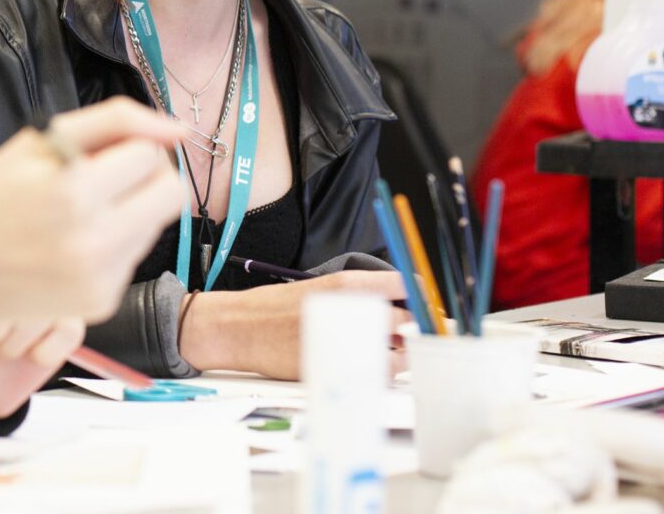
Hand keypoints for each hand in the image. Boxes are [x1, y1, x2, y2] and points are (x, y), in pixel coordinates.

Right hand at [0, 97, 185, 323]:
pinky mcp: (100, 303)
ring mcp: (99, 278)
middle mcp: (93, 240)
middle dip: (146, 178)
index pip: (149, 155)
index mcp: (74, 190)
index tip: (96, 156)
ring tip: (82, 212)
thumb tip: (178, 129)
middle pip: (170, 194)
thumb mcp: (38, 139)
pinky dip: (112, 245)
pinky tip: (74, 243)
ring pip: (155, 226)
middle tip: (107, 178)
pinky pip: (132, 259)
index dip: (125, 148)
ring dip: (130, 211)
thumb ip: (113, 120)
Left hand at [0, 174, 85, 420]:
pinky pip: (67, 330)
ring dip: (15, 337)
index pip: (14, 241)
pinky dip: (39, 349)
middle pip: (32, 281)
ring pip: (50, 308)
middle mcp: (33, 268)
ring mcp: (56, 296)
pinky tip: (22, 350)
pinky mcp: (71, 326)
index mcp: (6, 249)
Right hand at [177, 270, 409, 378]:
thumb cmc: (274, 308)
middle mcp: (351, 311)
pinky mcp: (337, 370)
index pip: (406, 287)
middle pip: (407, 323)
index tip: (426, 308)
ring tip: (383, 354)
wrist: (237, 328)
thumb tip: (396, 310)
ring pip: (398, 355)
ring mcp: (346, 342)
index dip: (422, 299)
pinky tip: (366, 369)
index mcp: (348, 285)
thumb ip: (358, 297)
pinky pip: (376, 377)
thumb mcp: (318, 288)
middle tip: (405, 337)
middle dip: (411, 332)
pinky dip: (379, 376)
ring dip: (399, 357)